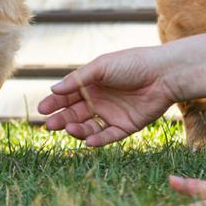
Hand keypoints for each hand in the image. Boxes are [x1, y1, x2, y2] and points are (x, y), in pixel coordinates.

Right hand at [37, 48, 177, 145]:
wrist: (164, 74)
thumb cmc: (132, 64)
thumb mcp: (101, 67)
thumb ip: (77, 79)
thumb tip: (53, 89)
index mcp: (91, 83)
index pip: (67, 95)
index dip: (54, 102)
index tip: (42, 109)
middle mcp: (99, 100)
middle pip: (75, 113)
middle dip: (61, 119)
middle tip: (49, 125)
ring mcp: (112, 114)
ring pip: (88, 126)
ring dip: (77, 129)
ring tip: (70, 129)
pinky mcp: (126, 126)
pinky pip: (108, 136)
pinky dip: (98, 140)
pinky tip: (88, 140)